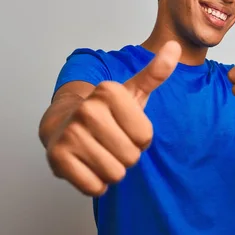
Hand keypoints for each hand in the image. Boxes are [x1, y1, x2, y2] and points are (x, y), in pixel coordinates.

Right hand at [47, 41, 181, 195]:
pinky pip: (95, 187)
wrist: (62, 124)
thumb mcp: (132, 92)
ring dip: (111, 170)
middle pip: (131, 157)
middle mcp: (87, 110)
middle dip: (125, 156)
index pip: (146, 137)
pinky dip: (95, 183)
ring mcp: (70, 133)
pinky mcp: (58, 158)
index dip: (139, 138)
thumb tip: (175, 47)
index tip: (123, 127)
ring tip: (99, 153)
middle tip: (109, 142)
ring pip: (114, 174)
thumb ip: (155, 73)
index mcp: (108, 91)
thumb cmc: (105, 112)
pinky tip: (86, 165)